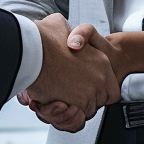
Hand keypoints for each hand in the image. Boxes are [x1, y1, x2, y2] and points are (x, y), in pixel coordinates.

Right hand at [22, 14, 118, 131]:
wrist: (33, 50)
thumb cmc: (43, 40)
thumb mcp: (60, 25)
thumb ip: (66, 32)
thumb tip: (63, 33)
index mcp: (100, 60)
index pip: (111, 86)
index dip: (98, 89)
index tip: (85, 87)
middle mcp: (100, 78)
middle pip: (101, 100)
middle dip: (84, 100)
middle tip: (69, 94)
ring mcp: (91, 92)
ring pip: (87, 110)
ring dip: (73, 108)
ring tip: (59, 99)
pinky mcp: (78, 104)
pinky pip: (76, 119)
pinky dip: (65, 115)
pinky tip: (55, 102)